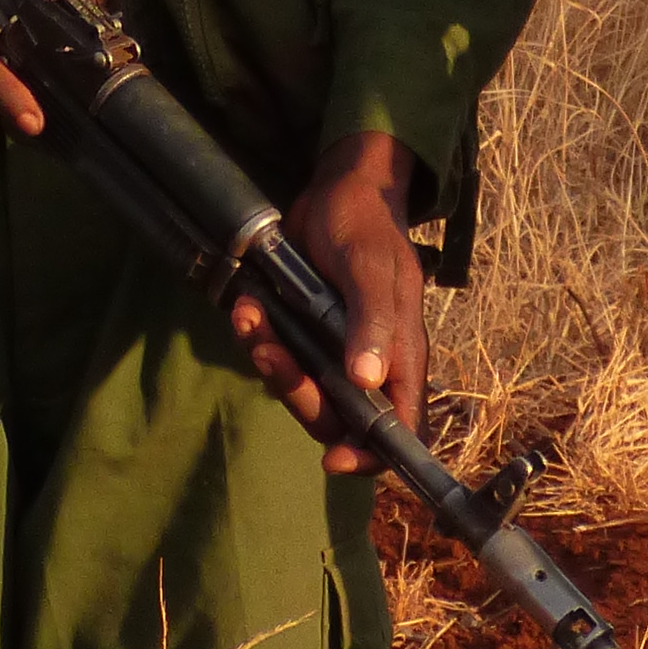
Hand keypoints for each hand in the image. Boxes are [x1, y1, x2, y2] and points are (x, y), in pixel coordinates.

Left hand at [234, 133, 425, 471]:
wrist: (336, 190)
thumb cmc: (365, 226)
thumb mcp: (370, 267)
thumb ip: (373, 321)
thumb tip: (369, 380)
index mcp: (400, 355)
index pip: (398, 428)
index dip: (370, 455)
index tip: (333, 458)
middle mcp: (369, 362)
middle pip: (338, 418)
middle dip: (301, 396)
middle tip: (272, 356)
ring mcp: (334, 350)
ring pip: (302, 390)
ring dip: (272, 364)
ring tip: (251, 321)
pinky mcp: (303, 333)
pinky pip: (278, 357)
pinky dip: (258, 338)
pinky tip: (247, 307)